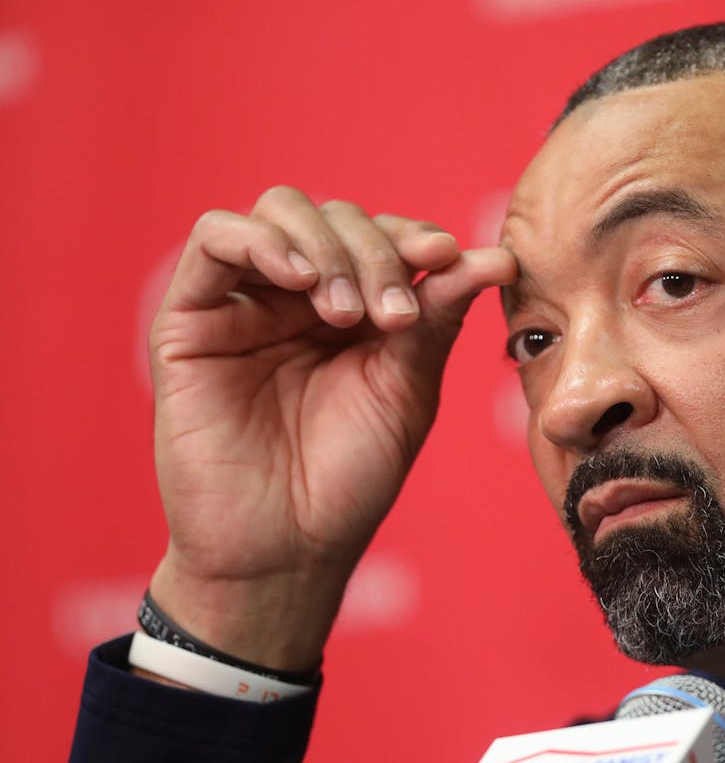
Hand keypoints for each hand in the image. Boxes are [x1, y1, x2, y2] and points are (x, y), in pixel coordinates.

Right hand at [146, 186, 515, 671]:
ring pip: (279, 212)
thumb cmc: (350, 478)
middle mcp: (297, 297)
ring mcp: (243, 303)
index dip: (415, 237)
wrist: (287, 549)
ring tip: (349, 312)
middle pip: (336, 218)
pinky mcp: (189, 320)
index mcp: (353, 309)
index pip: (382, 236)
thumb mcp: (407, 389)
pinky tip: (300, 279)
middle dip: (376, 253)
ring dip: (328, 246)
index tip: (449, 256)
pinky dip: (261, 241)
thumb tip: (497, 256)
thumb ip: (438, 316)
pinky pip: (212, 239)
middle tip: (395, 317)